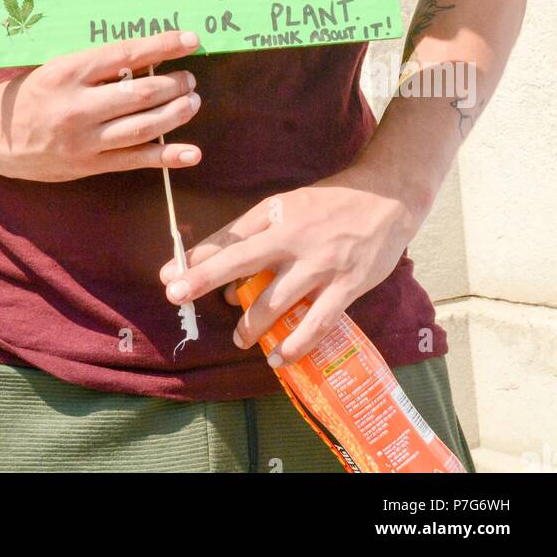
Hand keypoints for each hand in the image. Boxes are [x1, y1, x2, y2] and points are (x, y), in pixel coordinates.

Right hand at [0, 29, 202, 181]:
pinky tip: (191, 152)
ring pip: (142, 127)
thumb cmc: (30, 93)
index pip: (126, 54)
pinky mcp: (89, 165)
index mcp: (68, 72)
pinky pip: (134, 161)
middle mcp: (77, 106)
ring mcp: (84, 139)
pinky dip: (166, 156)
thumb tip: (145, 55)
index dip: (162, 46)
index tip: (190, 40)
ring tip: (193, 101)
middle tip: (190, 78)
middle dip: (174, 84)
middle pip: (140, 93)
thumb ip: (95, 66)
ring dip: (175, 113)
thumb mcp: (56, 68)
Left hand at [158, 167, 421, 364]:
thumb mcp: (286, 206)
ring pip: (277, 301)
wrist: (387, 199)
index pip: (229, 239)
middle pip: (242, 262)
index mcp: (277, 216)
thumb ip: (253, 234)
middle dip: (206, 280)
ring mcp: (321, 265)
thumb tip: (222, 272)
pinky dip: (297, 344)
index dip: (198, 259)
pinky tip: (281, 357)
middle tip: (179, 298)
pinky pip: (317, 322)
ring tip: (241, 339)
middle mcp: (294, 239)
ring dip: (252, 325)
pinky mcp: (347, 286)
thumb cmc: (329, 204)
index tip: (169, 277)